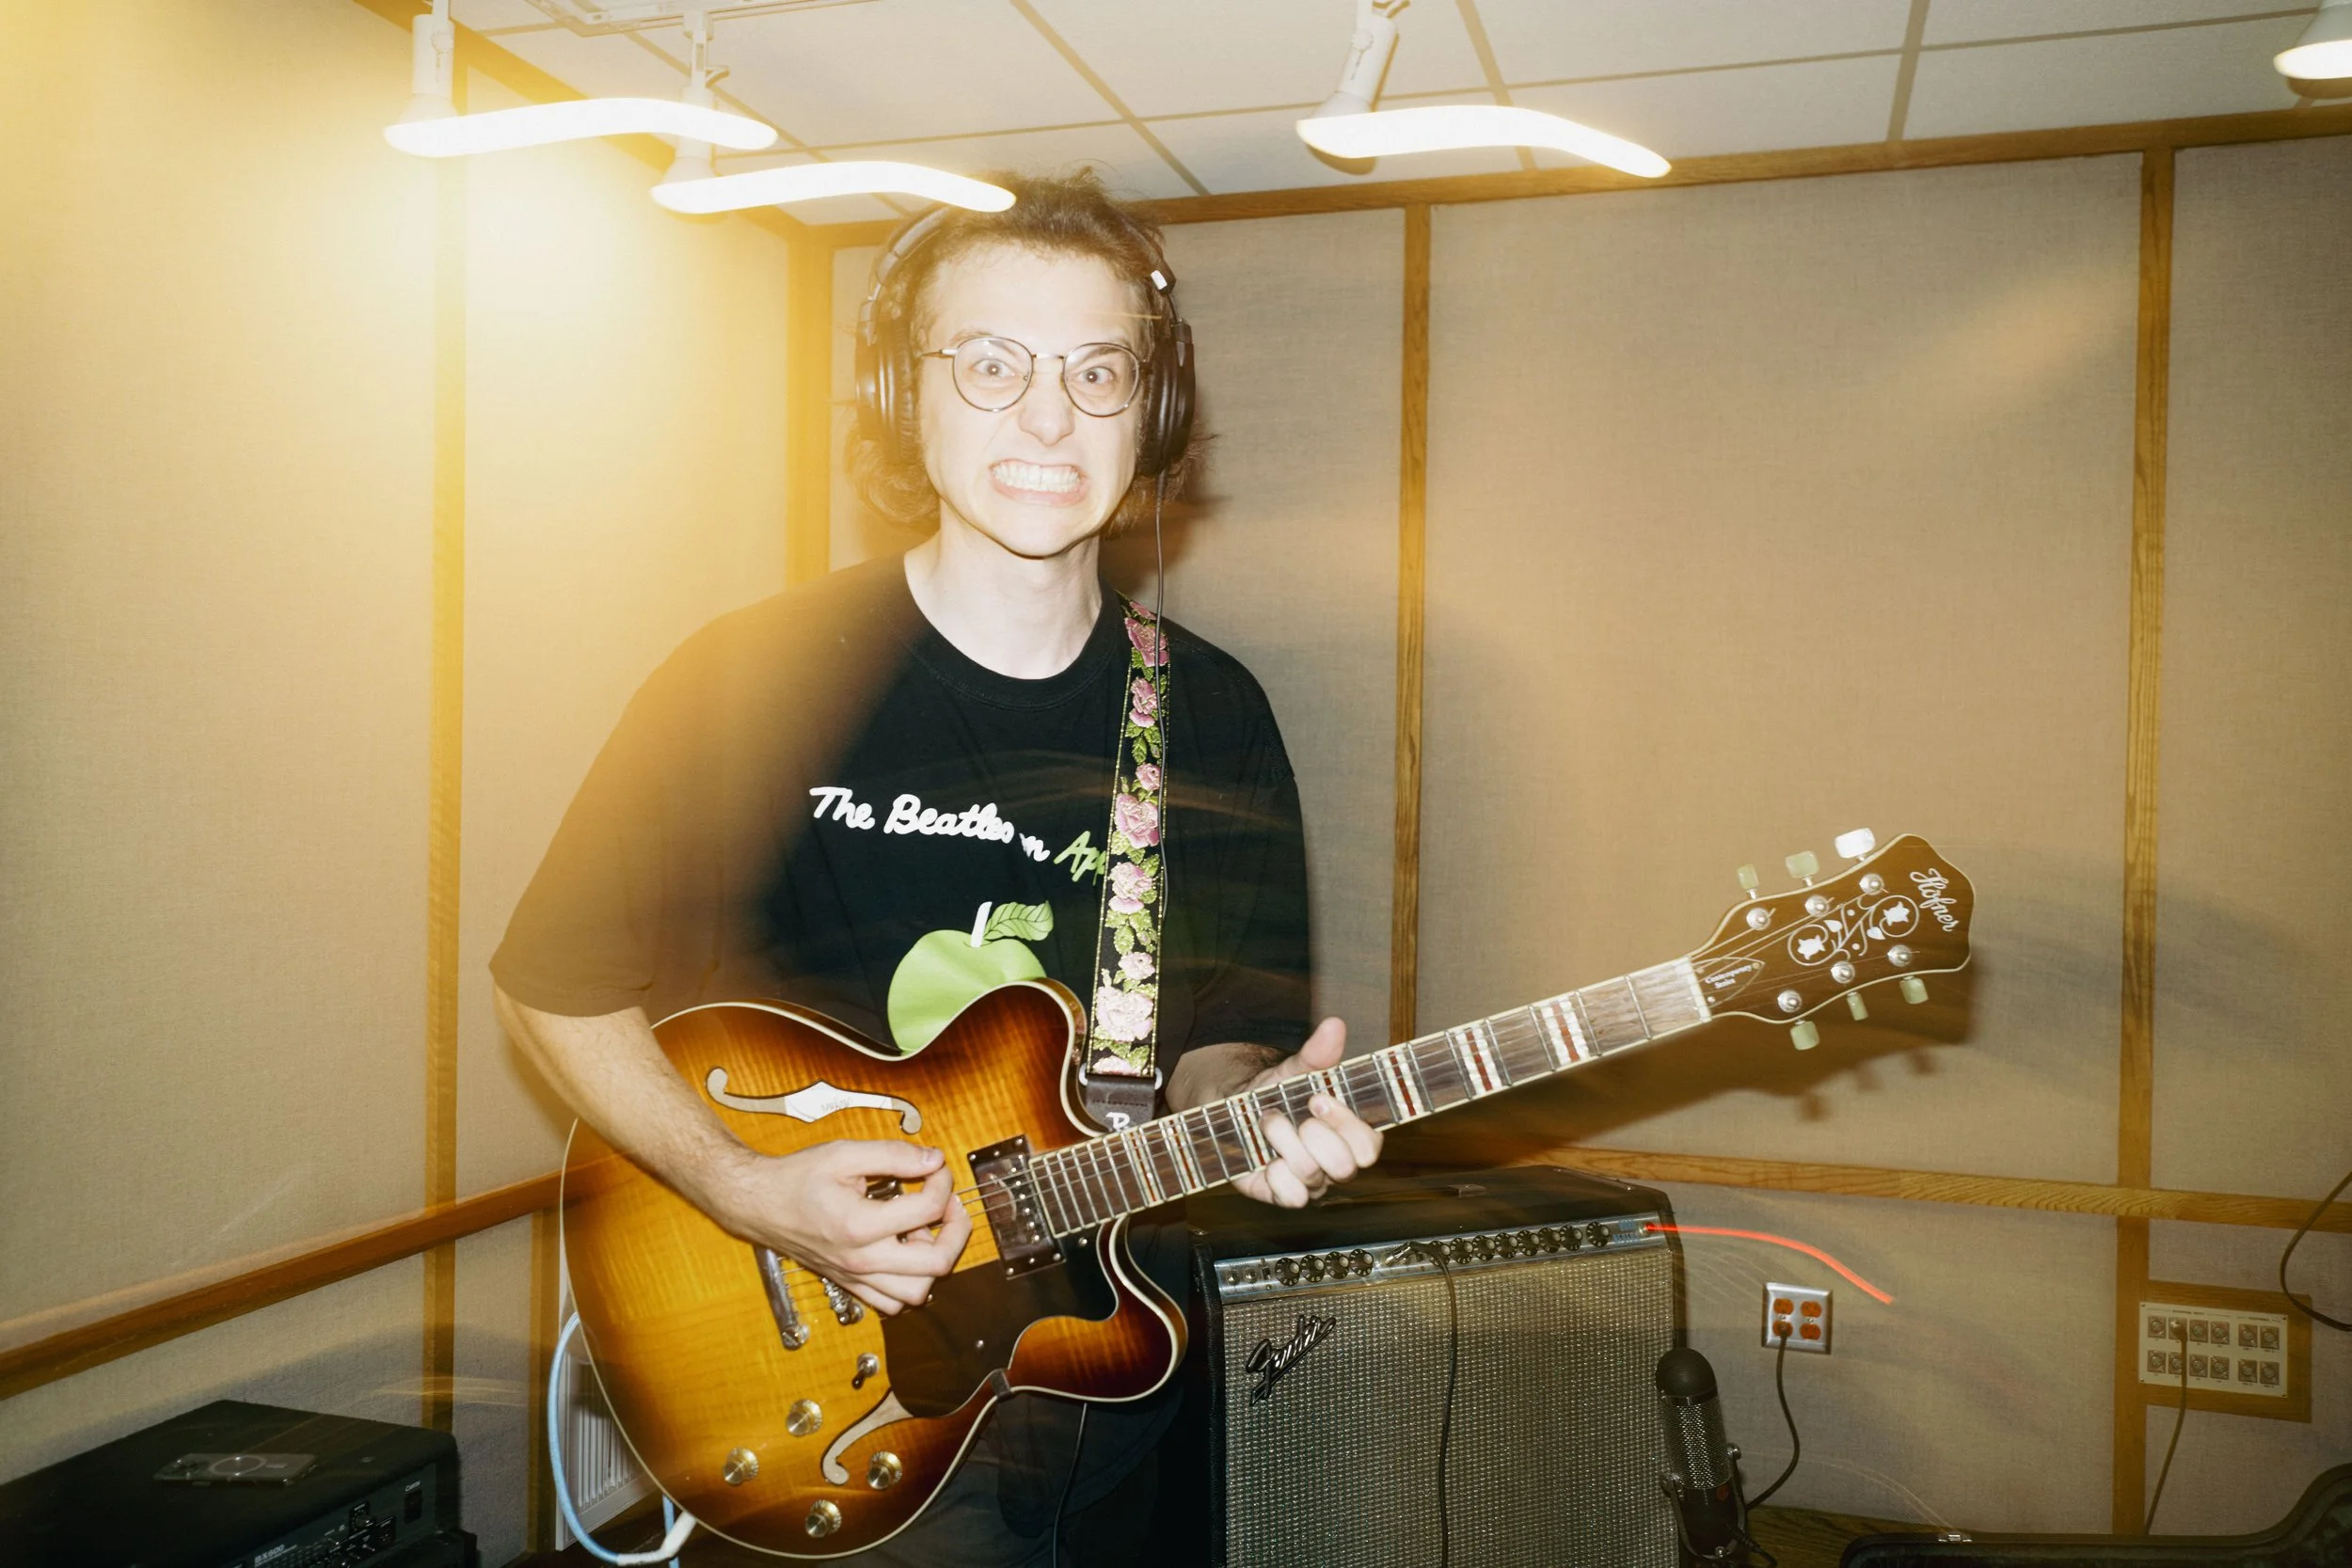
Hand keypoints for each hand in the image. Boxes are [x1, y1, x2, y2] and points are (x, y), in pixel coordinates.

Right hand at [713, 1139, 971, 1314]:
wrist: (758, 1204)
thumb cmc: (796, 1179)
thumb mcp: (844, 1154)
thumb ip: (893, 1155)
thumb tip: (933, 1160)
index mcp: (860, 1225)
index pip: (928, 1208)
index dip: (942, 1181)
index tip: (934, 1167)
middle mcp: (861, 1259)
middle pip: (936, 1264)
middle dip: (957, 1230)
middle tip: (951, 1205)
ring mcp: (856, 1277)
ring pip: (917, 1293)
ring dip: (933, 1262)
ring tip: (925, 1232)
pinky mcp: (850, 1284)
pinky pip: (891, 1303)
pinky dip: (909, 1282)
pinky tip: (905, 1251)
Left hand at [1229, 1017, 1381, 1209]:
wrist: (1236, 1109)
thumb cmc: (1278, 1092)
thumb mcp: (1295, 1071)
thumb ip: (1318, 1054)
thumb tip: (1335, 1025)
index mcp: (1350, 1136)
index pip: (1369, 1146)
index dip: (1347, 1125)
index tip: (1318, 1099)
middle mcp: (1336, 1164)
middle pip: (1345, 1167)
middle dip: (1315, 1136)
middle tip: (1295, 1116)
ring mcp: (1312, 1183)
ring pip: (1312, 1175)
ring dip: (1283, 1142)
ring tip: (1267, 1123)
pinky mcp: (1284, 1194)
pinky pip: (1290, 1197)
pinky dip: (1274, 1174)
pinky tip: (1264, 1157)